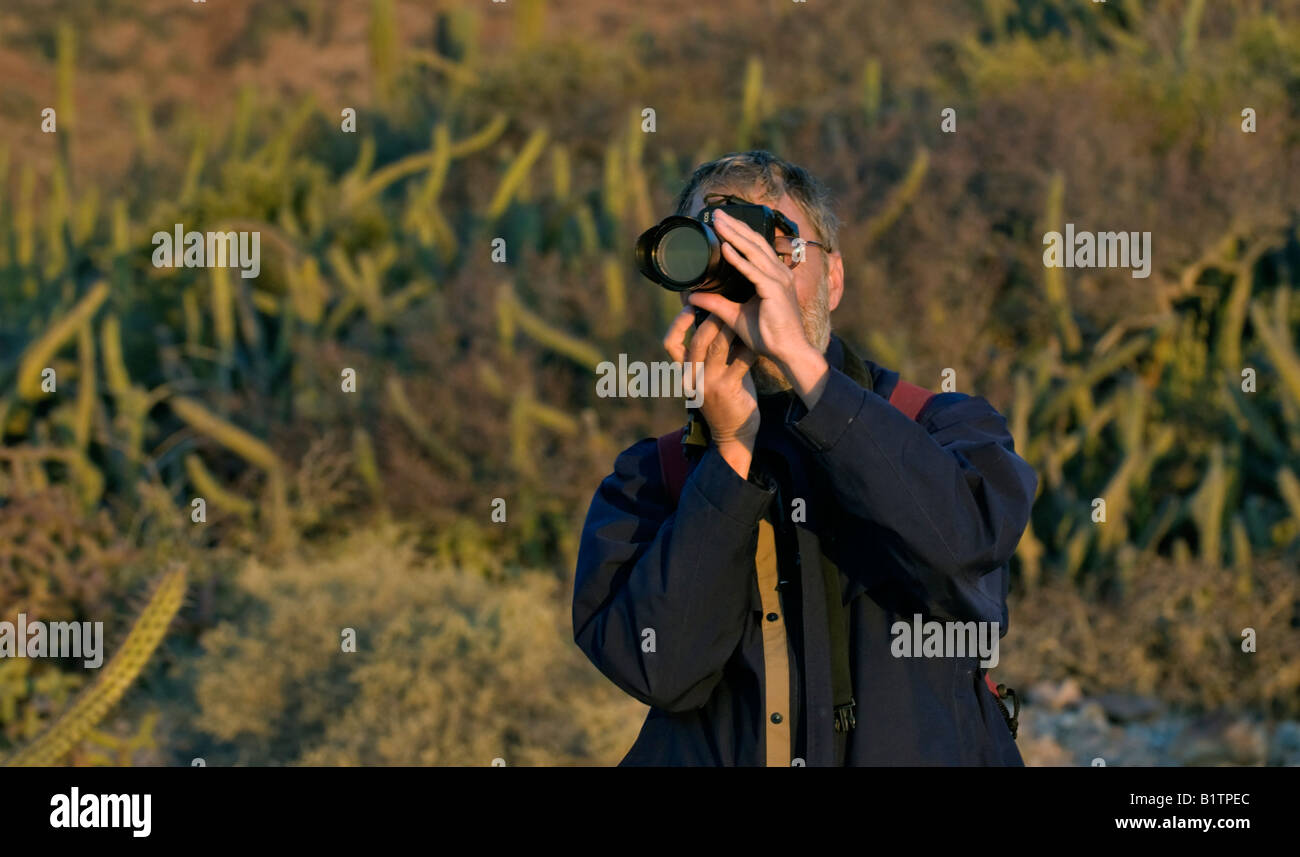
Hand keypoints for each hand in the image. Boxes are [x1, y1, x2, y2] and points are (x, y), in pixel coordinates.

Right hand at [664, 307, 758, 476]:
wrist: (733, 434)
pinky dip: (749, 348)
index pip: (670, 345)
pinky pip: (740, 361)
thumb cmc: (725, 400)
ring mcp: (709, 384)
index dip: (677, 324)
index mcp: (686, 373)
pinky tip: (757, 342)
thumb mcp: (710, 376)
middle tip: (724, 305)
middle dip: (710, 319)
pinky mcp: (728, 390)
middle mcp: (693, 377)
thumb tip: (717, 320)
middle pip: (697, 341)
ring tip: (741, 317)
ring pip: (717, 347)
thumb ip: (710, 353)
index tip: (688, 307)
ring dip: (730, 328)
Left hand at [685, 209, 813, 369]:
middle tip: (717, 213)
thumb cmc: (768, 335)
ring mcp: (779, 280)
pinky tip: (725, 248)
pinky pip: (753, 271)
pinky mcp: (775, 291)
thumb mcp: (734, 316)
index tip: (721, 222)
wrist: (787, 352)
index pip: (755, 247)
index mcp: (774, 276)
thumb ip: (715, 304)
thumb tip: (692, 297)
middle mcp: (779, 273)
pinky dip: (738, 259)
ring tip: (718, 222)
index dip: (739, 233)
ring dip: (735, 235)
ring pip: (754, 251)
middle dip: (735, 226)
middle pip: (755, 242)